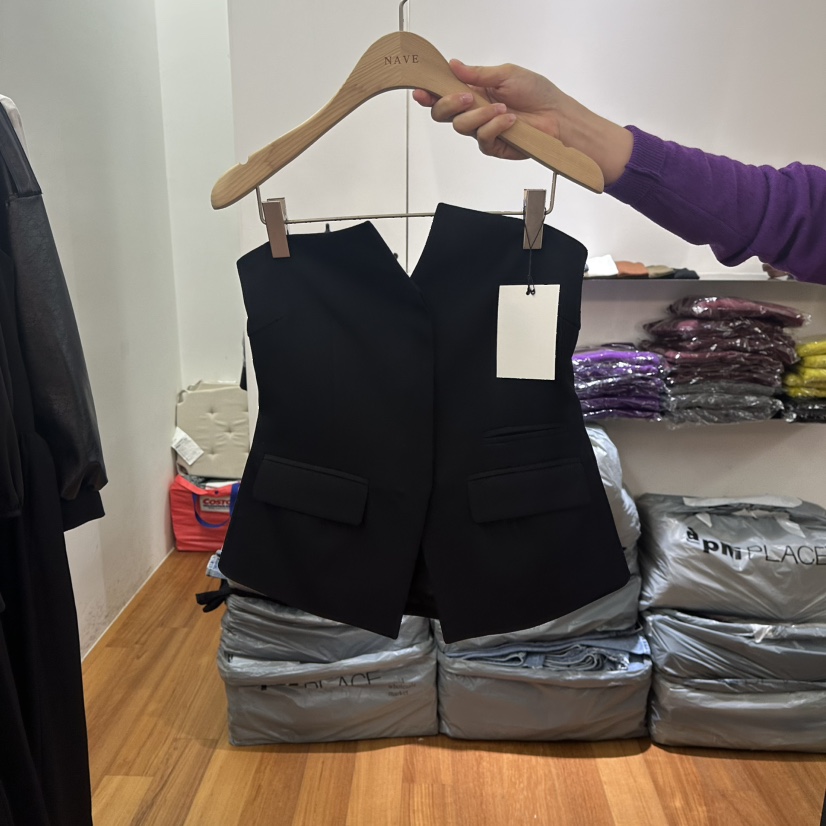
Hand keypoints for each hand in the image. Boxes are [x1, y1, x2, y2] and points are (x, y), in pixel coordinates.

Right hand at [413, 60, 632, 185]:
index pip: (445, 94)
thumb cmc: (537, 93)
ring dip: (480, 115)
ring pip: (461, 127)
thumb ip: (477, 74)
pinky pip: (482, 139)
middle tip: (466, 97)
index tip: (421, 91)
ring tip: (501, 107)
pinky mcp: (493, 146)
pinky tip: (509, 119)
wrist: (557, 117)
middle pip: (443, 114)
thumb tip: (454, 65)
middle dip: (449, 104)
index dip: (430, 94)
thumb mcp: (506, 74)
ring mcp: (482, 130)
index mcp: (474, 91)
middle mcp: (475, 112)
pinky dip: (495, 127)